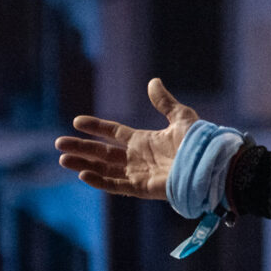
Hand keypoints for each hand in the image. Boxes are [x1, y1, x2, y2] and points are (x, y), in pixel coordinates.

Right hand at [55, 79, 201, 200]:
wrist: (212, 164)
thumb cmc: (200, 143)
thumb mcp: (181, 118)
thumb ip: (164, 102)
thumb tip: (153, 81)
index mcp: (145, 141)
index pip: (114, 133)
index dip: (96, 127)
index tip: (76, 122)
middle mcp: (138, 158)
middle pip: (103, 153)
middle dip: (81, 148)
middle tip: (59, 143)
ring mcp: (139, 174)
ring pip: (105, 170)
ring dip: (84, 164)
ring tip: (63, 158)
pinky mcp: (143, 189)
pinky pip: (117, 186)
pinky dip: (100, 181)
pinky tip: (83, 173)